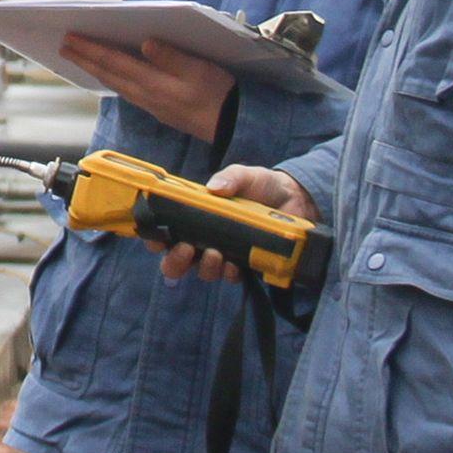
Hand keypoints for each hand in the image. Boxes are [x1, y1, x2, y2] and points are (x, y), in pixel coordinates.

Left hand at [60, 36, 233, 141]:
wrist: (231, 125)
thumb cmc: (219, 94)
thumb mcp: (200, 69)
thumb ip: (172, 57)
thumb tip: (146, 44)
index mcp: (154, 83)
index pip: (115, 62)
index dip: (91, 49)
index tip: (71, 39)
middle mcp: (147, 95)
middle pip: (108, 74)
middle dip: (84, 59)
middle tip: (63, 46)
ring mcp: (150, 104)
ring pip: (114, 84)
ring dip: (94, 70)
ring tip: (79, 59)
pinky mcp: (157, 109)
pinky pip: (125, 92)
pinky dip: (111, 80)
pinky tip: (108, 76)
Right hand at [152, 166, 315, 282]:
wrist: (297, 199)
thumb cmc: (262, 186)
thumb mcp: (245, 175)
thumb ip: (231, 178)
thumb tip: (214, 189)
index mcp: (195, 217)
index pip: (166, 232)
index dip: (155, 238)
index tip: (156, 239)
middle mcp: (204, 239)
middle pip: (176, 262)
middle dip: (174, 261)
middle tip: (185, 249)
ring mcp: (223, 254)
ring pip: (202, 271)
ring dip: (204, 266)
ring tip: (215, 254)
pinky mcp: (244, 265)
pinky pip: (229, 277)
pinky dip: (229, 273)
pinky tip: (234, 265)